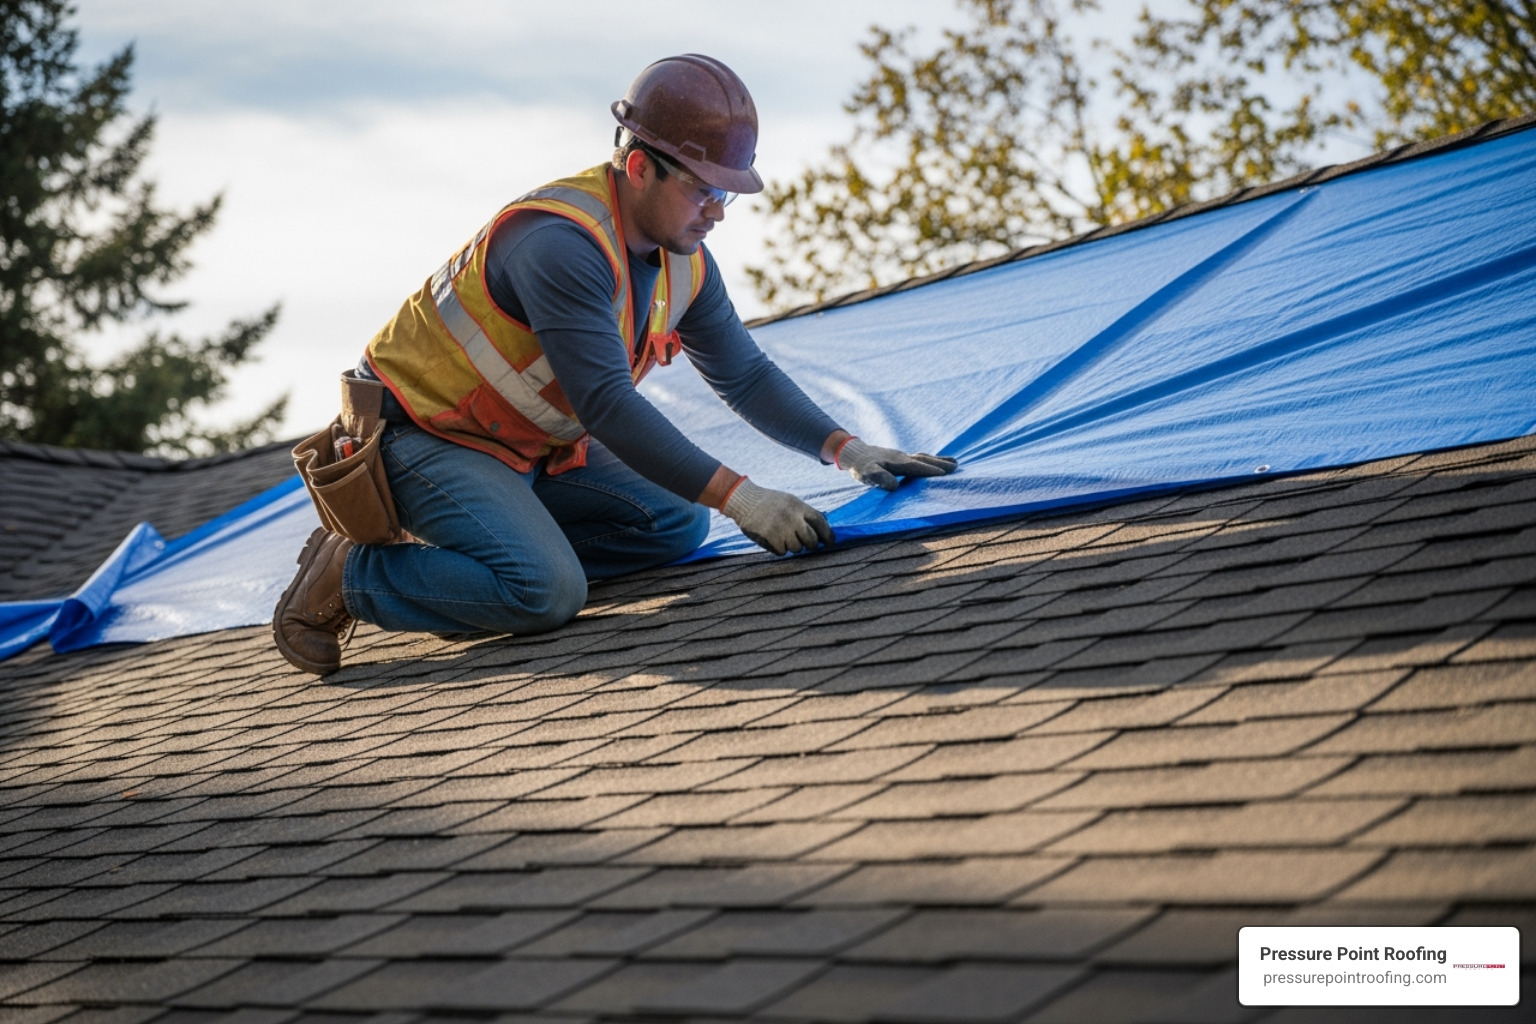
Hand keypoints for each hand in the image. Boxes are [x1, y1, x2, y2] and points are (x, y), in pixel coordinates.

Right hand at [722, 478, 834, 555]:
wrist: (745, 501)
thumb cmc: (769, 503)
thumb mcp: (789, 501)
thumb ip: (804, 514)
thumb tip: (821, 533)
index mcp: (798, 506)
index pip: (820, 522)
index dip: (828, 534)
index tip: (830, 543)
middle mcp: (792, 517)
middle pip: (811, 540)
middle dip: (811, 545)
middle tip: (807, 544)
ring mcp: (781, 528)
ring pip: (797, 548)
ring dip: (792, 546)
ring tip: (783, 536)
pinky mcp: (770, 538)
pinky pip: (782, 552)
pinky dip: (779, 548)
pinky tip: (773, 539)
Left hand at [836, 436, 957, 491]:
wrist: (856, 453)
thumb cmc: (861, 466)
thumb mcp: (866, 474)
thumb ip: (879, 478)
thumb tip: (894, 487)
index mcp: (897, 462)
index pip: (916, 467)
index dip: (929, 471)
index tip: (944, 475)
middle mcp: (903, 457)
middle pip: (924, 460)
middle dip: (940, 464)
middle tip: (956, 468)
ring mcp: (903, 456)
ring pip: (924, 457)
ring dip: (938, 460)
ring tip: (954, 463)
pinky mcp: (901, 457)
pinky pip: (920, 458)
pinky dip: (931, 459)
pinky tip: (936, 462)